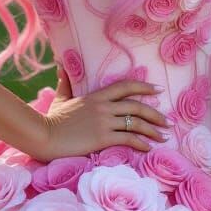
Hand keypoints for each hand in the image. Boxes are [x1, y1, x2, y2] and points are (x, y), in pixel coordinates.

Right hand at [34, 69, 168, 160]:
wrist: (43, 135)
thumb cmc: (51, 120)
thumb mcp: (61, 98)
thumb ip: (65, 82)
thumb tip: (61, 63)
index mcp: (96, 96)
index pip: (125, 87)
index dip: (144, 87)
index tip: (158, 91)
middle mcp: (104, 107)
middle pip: (137, 106)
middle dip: (155, 114)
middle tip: (168, 121)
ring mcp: (104, 122)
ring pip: (136, 123)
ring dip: (153, 130)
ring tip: (164, 137)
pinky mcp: (102, 138)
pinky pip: (128, 139)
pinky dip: (141, 143)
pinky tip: (149, 148)